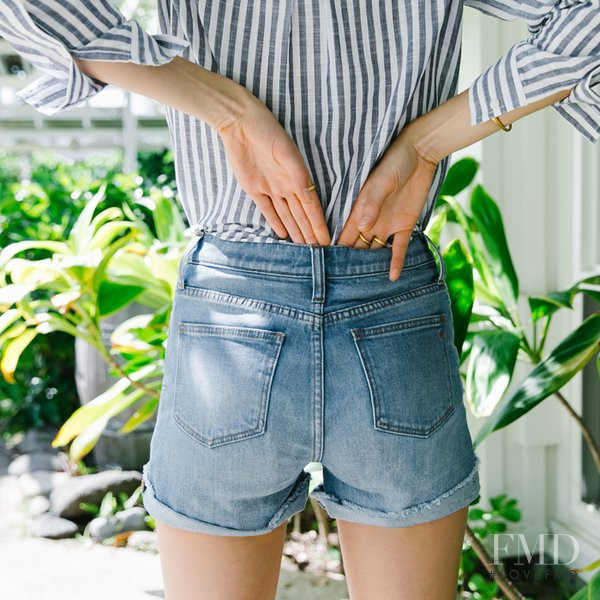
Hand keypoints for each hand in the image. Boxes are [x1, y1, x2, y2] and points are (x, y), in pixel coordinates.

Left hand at [216, 89, 330, 244]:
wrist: (239, 123)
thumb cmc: (267, 131)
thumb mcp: (286, 151)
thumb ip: (297, 174)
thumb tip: (309, 194)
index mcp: (297, 178)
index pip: (312, 208)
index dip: (319, 225)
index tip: (327, 241)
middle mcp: (286, 186)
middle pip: (301, 216)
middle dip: (310, 234)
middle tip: (319, 253)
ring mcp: (270, 188)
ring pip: (286, 216)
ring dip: (296, 231)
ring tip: (304, 248)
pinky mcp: (254, 188)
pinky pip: (267, 210)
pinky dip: (275, 222)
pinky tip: (282, 235)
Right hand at [336, 126, 438, 280]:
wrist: (420, 155)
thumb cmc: (394, 163)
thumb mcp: (381, 182)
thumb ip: (372, 204)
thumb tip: (362, 227)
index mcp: (359, 211)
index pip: (344, 235)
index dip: (336, 251)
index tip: (327, 268)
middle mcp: (370, 221)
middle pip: (357, 247)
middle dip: (350, 263)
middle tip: (342, 284)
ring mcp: (387, 225)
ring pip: (375, 251)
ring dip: (371, 265)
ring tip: (365, 286)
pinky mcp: (405, 225)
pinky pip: (399, 248)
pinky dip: (395, 262)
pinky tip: (392, 277)